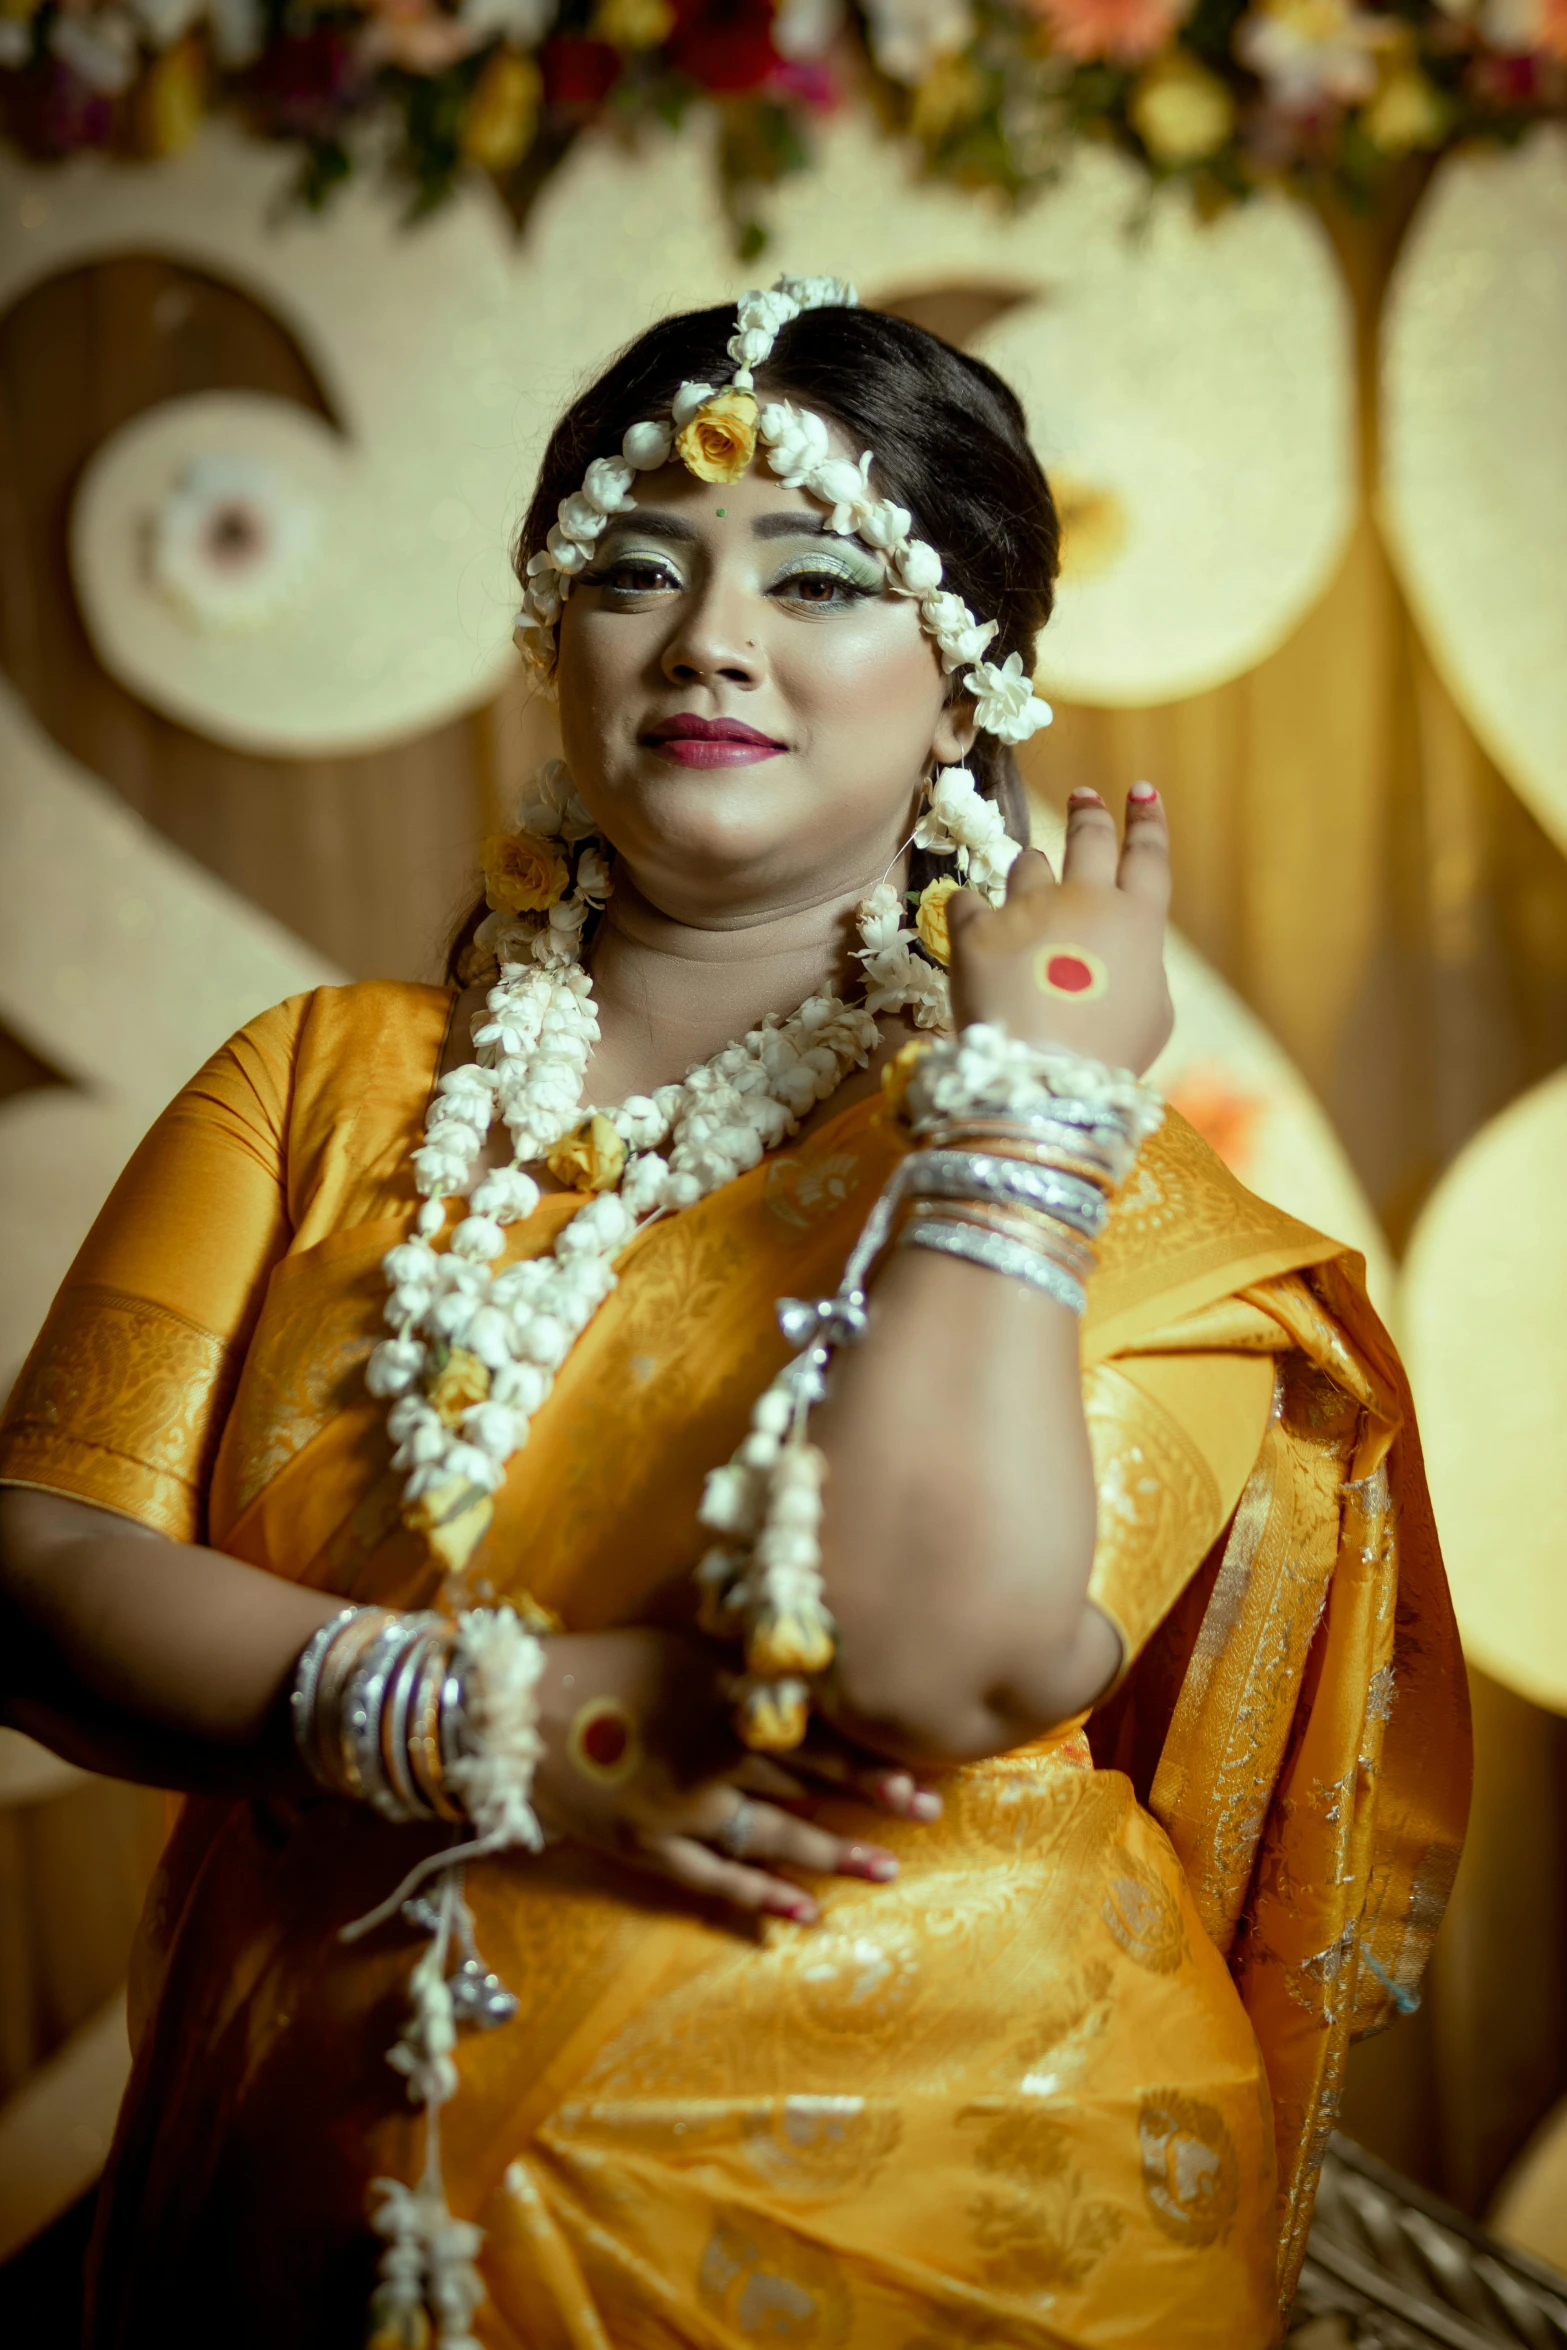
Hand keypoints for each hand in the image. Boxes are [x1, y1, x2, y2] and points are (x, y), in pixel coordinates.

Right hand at [532, 1629, 940, 1924]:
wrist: (513, 1712)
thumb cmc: (600, 1665)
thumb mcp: (681, 1647)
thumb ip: (741, 1670)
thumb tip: (804, 1675)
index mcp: (723, 1700)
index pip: (813, 1731)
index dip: (867, 1753)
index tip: (920, 1768)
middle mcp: (713, 1757)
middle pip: (806, 1784)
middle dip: (869, 1801)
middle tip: (925, 1816)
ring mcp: (682, 1810)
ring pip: (772, 1836)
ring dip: (830, 1853)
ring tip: (884, 1870)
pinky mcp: (649, 1848)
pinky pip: (715, 1879)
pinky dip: (760, 1896)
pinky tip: (803, 1911)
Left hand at [947, 784, 1172, 1074]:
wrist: (1041, 1080)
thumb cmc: (1107, 1058)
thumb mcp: (1153, 1016)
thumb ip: (1139, 968)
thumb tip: (1121, 952)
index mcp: (1138, 922)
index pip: (1147, 855)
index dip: (1147, 820)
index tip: (1142, 792)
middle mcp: (1086, 901)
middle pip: (1091, 837)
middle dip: (1091, 812)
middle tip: (1086, 796)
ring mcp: (1029, 909)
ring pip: (1030, 864)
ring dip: (1032, 873)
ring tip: (1030, 895)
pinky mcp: (977, 930)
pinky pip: (968, 901)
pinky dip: (972, 911)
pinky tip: (972, 922)